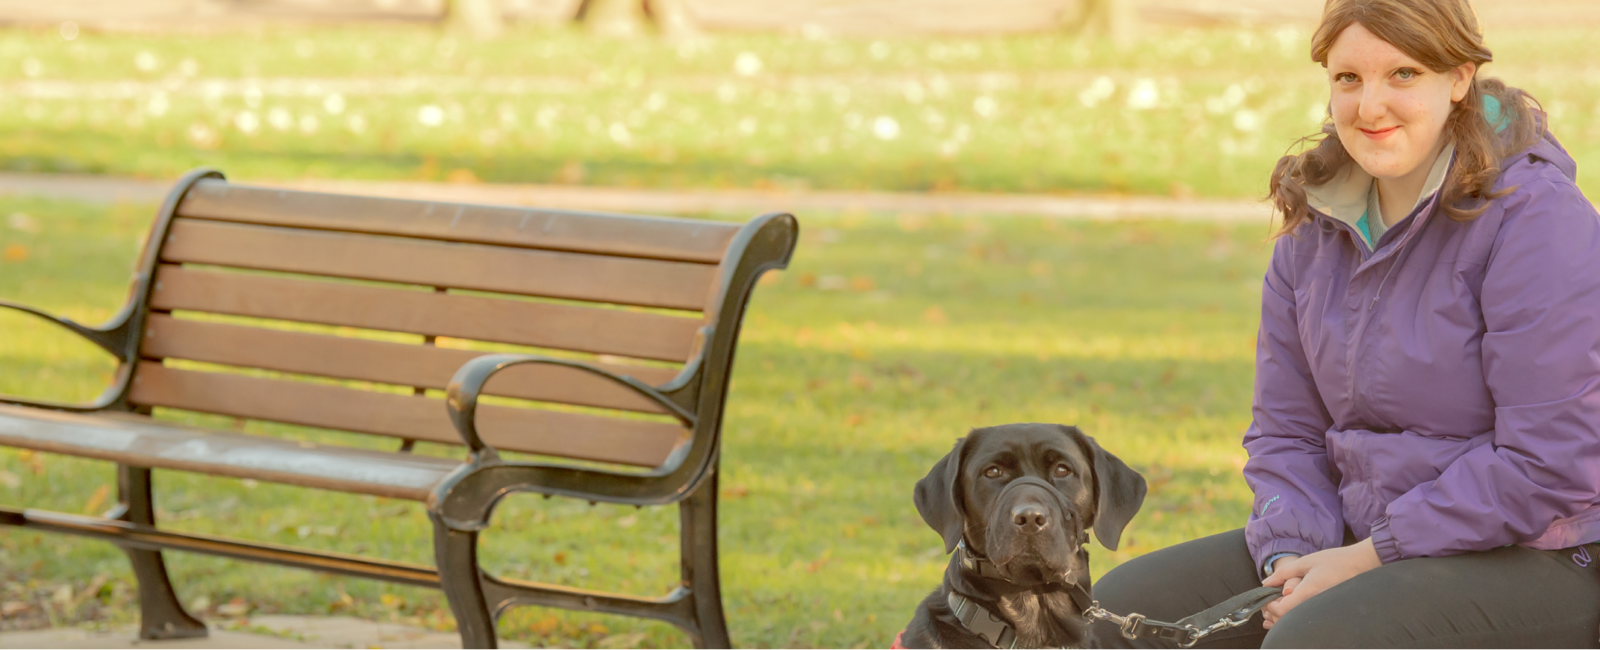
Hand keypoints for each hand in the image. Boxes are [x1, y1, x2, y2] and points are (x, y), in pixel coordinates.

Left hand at [1260, 538, 1380, 628]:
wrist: (1363, 564)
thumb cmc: (1335, 560)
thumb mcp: (1306, 562)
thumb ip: (1283, 573)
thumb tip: (1265, 583)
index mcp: (1309, 592)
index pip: (1282, 610)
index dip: (1269, 607)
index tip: (1265, 599)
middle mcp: (1316, 604)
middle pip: (1287, 620)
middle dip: (1273, 614)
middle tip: (1267, 605)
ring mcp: (1323, 609)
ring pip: (1297, 622)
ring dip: (1283, 619)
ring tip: (1273, 611)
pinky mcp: (1328, 610)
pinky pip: (1307, 619)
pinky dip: (1295, 618)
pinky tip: (1290, 612)